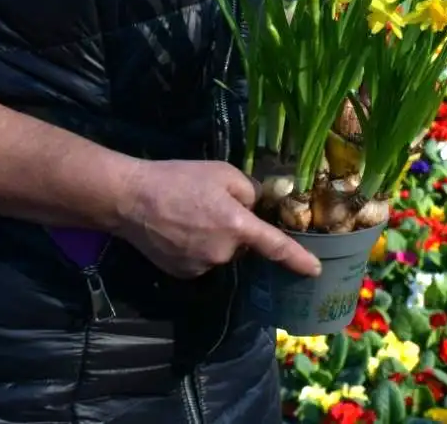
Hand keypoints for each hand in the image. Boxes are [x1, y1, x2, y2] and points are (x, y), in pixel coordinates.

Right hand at [114, 160, 320, 279]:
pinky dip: (195, 247)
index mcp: (238, 226)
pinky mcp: (182, 274)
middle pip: (241, 244)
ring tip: (187, 215)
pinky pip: (200, 260)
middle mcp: (223, 253)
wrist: (131, 199)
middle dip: (234, 228)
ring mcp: (201, 267)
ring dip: (213, 238)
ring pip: (220, 252)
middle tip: (210, 205)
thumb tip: (255, 206)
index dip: (298, 260)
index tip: (315, 271)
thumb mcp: (222, 172)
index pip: (276, 247)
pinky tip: (177, 230)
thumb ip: (248, 190)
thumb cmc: (179, 179)